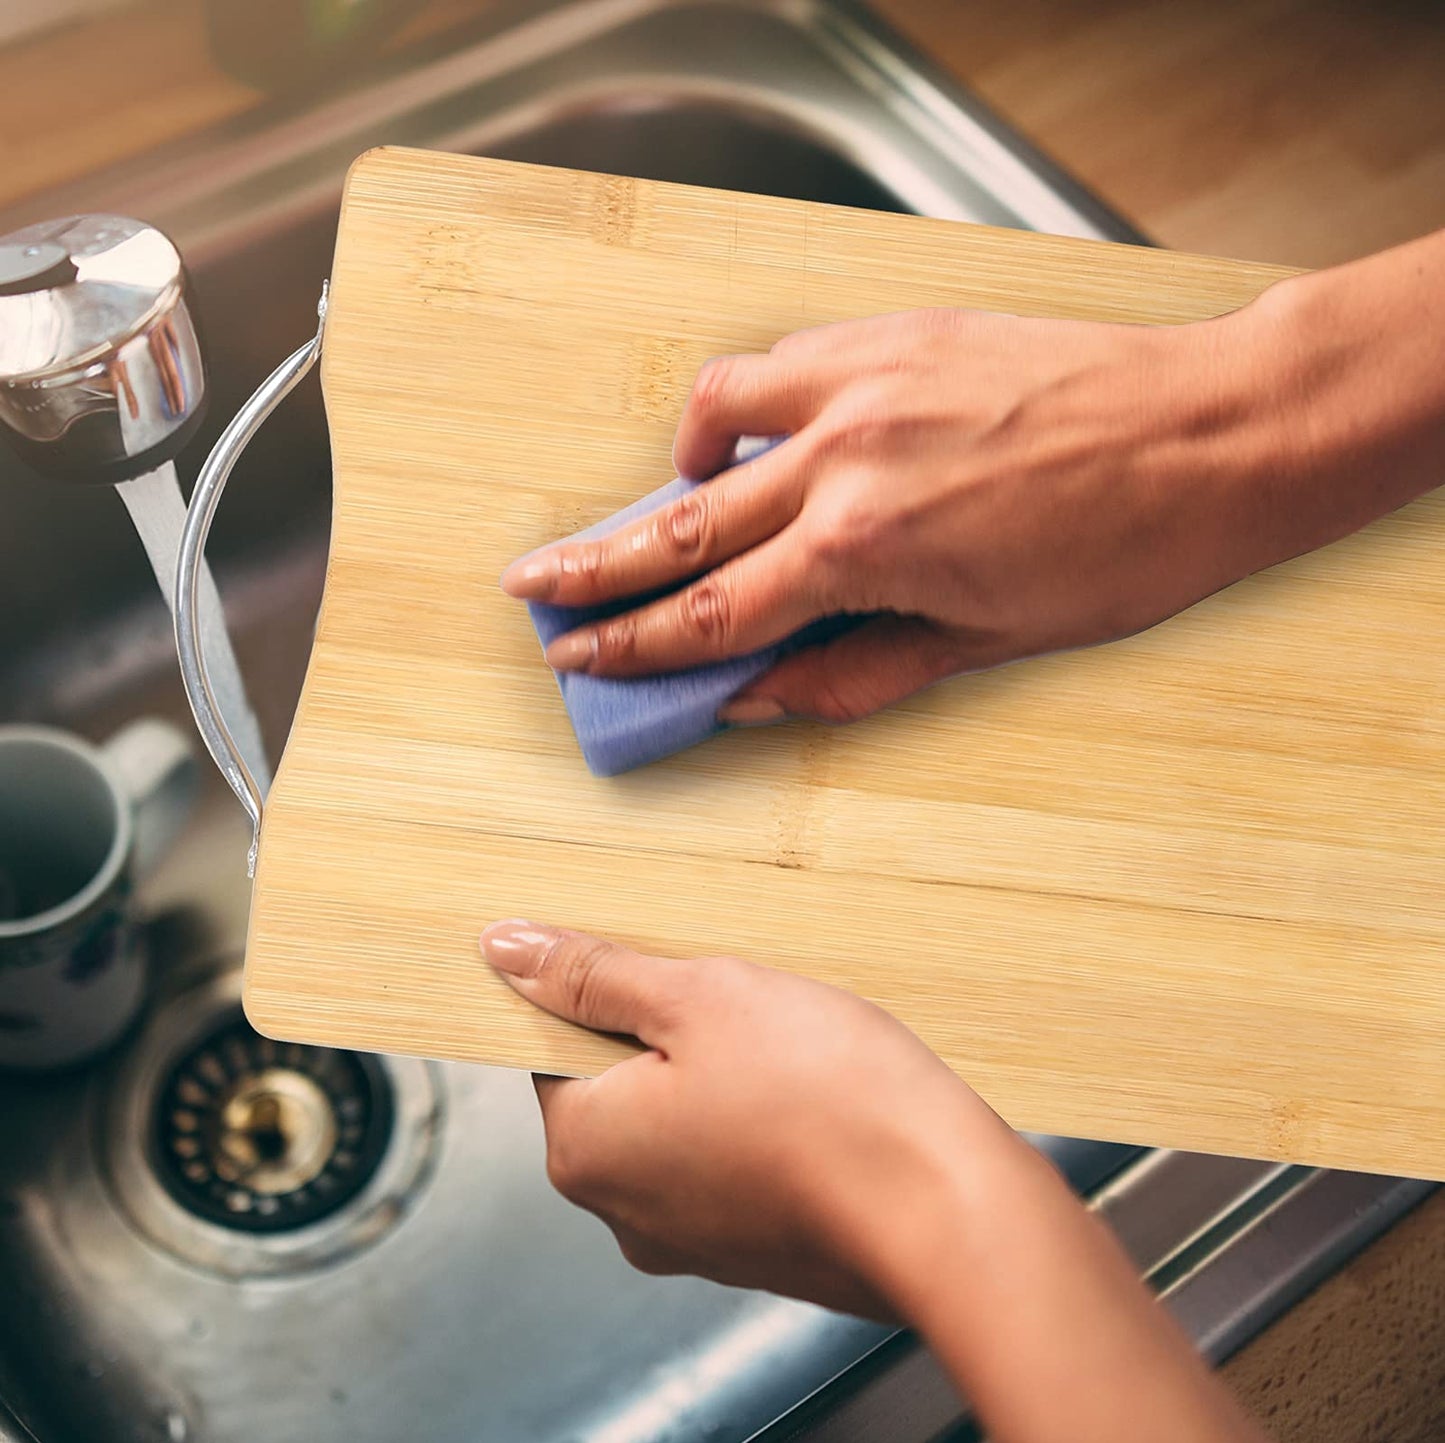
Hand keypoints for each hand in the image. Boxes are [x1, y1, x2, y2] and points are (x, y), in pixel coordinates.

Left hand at [480, 921, 1271, 1442]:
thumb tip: (503, 949)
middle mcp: (622, 1210)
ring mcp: (691, 1239)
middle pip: (617, 1085)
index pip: (552, 1048)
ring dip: (719, 1071)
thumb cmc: (826, 1099)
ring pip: (680, 1119)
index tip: (663, 966)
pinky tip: (812, 1091)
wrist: (946, 1206)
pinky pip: (730, 1158)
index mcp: (585, 1149)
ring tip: (788, 1043)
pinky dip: (757, 1118)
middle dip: (670, 1030)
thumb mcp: (697, 997)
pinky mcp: (753, 1246)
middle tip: (737, 998)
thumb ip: (593, 975)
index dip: (607, 991)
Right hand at [501, 302, 1297, 723]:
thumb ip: (857, 672)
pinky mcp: (893, 334)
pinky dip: (743, 401)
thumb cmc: (1125, 549)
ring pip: (714, 420)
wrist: (1215, 431)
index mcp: (864, 551)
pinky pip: (781, 362)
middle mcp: (843, 460)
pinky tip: (755, 431)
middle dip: (593, 564)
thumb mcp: (989, 642)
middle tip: (530, 585)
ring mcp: (862, 383)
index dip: (630, 645)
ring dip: (667, 471)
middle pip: (680, 524)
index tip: (574, 658)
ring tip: (656, 501)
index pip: (710, 615)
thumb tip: (764, 701)